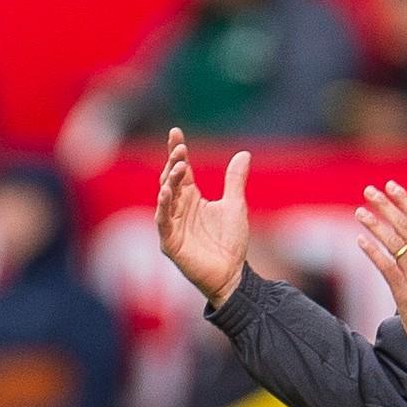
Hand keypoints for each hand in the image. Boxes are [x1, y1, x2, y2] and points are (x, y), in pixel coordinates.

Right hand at [155, 128, 250, 308]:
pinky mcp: (170, 242)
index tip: (175, 132)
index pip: (182, 171)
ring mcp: (172, 225)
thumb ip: (235, 180)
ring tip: (178, 166)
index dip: (177, 152)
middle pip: (171, 181)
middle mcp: (179, 209)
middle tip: (180, 148)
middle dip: (174, 164)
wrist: (233, 273)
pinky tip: (166, 193)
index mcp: (192, 198)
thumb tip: (243, 154)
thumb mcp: (236, 205)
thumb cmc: (230, 242)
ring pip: (165, 198)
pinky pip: (163, 222)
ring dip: (170, 182)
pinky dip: (163, 207)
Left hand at [355, 181, 406, 358]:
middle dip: (387, 207)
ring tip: (360, 212)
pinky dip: (374, 253)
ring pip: (396, 244)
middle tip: (370, 191)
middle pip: (406, 227)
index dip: (405, 201)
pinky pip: (388, 268)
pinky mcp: (405, 293)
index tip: (391, 185)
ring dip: (376, 226)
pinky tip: (360, 241)